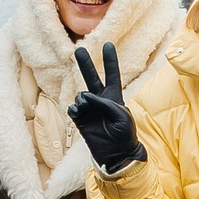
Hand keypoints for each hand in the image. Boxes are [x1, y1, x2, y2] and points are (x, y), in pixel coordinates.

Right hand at [69, 41, 144, 171]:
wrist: (116, 154)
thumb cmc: (124, 135)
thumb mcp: (121, 117)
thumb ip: (105, 104)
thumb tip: (86, 97)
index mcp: (114, 97)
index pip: (112, 74)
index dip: (110, 60)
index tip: (108, 44)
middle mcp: (100, 100)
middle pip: (92, 77)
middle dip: (85, 64)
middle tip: (79, 49)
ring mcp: (89, 109)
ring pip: (80, 94)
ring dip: (82, 99)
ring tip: (86, 108)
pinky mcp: (80, 120)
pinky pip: (73, 108)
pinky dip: (74, 108)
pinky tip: (78, 111)